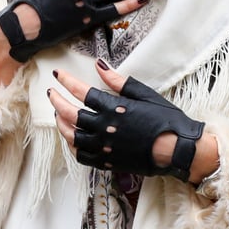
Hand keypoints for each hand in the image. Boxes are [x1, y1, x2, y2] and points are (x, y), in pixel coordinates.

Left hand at [48, 60, 212, 181]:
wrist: (177, 149)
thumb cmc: (165, 120)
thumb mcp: (144, 95)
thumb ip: (119, 81)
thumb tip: (99, 65)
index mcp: (114, 109)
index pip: (82, 92)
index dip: (68, 82)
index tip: (58, 75)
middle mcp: (105, 128)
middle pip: (70, 114)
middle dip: (57, 102)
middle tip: (51, 93)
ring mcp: (104, 147)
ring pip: (72, 136)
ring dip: (61, 124)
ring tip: (58, 115)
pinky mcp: (107, 163)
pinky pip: (81, 156)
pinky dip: (72, 146)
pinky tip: (71, 138)